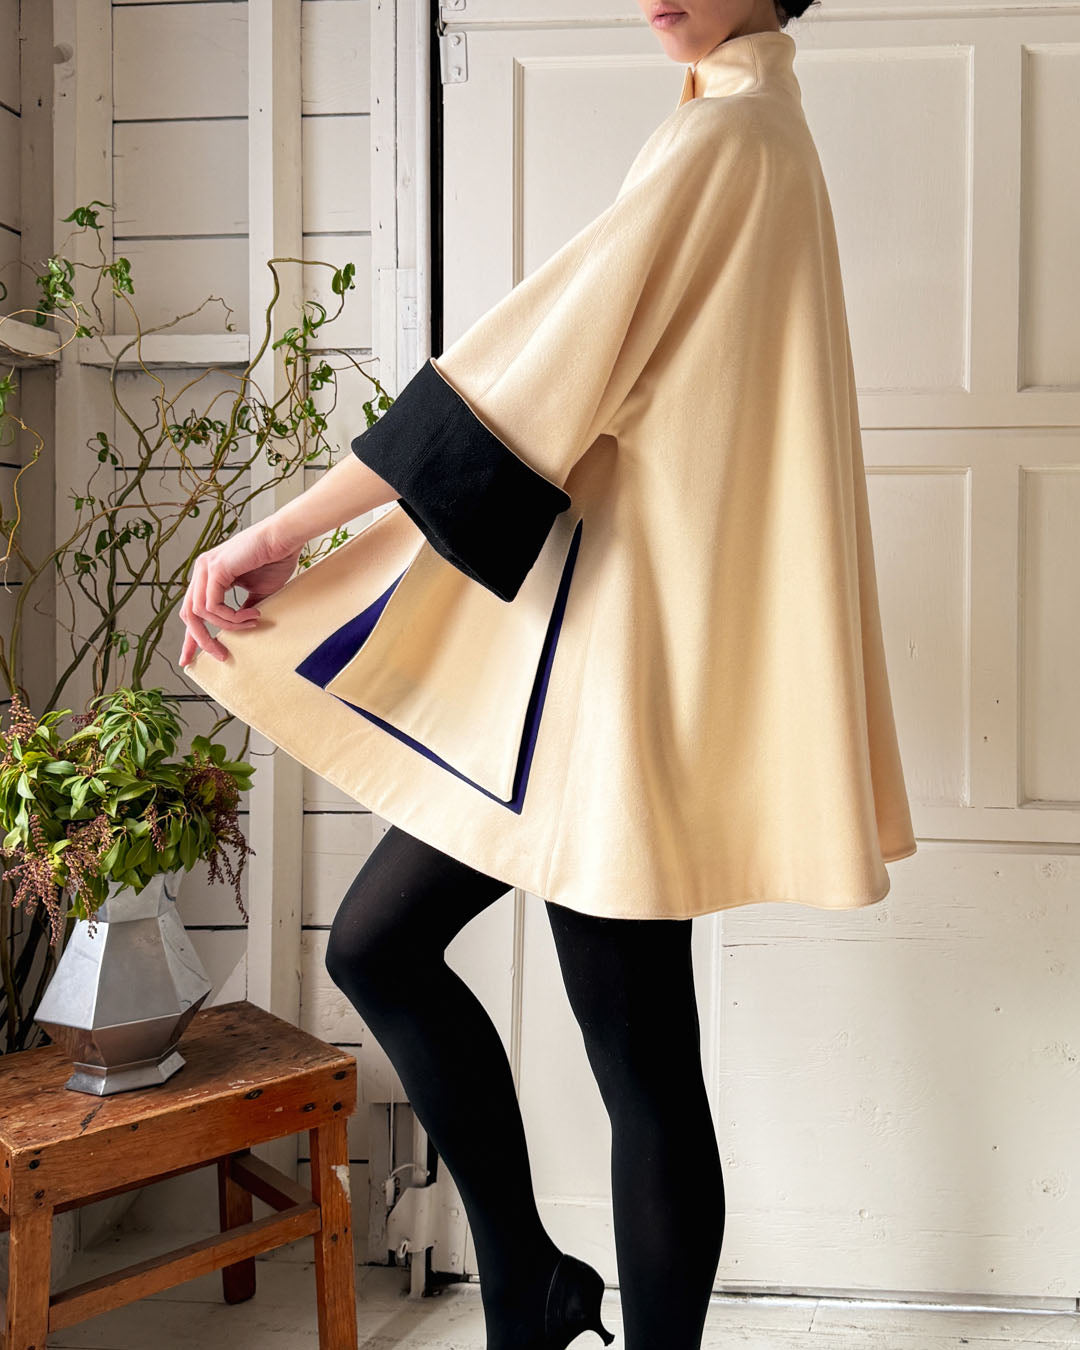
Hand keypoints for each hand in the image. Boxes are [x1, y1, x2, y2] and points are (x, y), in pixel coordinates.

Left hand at [179, 523, 303, 665]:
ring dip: (229, 625)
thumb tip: (239, 630)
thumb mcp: (257, 592)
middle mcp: (202, 570)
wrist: (285, 538)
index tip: (188, 660)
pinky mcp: (215, 569)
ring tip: (252, 622)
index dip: (190, 637)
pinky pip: (212, 606)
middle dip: (200, 639)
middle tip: (220, 655)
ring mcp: (205, 568)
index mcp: (209, 575)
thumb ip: (242, 609)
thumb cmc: (275, 559)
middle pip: (189, 614)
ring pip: (201, 613)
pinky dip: (231, 617)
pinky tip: (251, 614)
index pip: (192, 609)